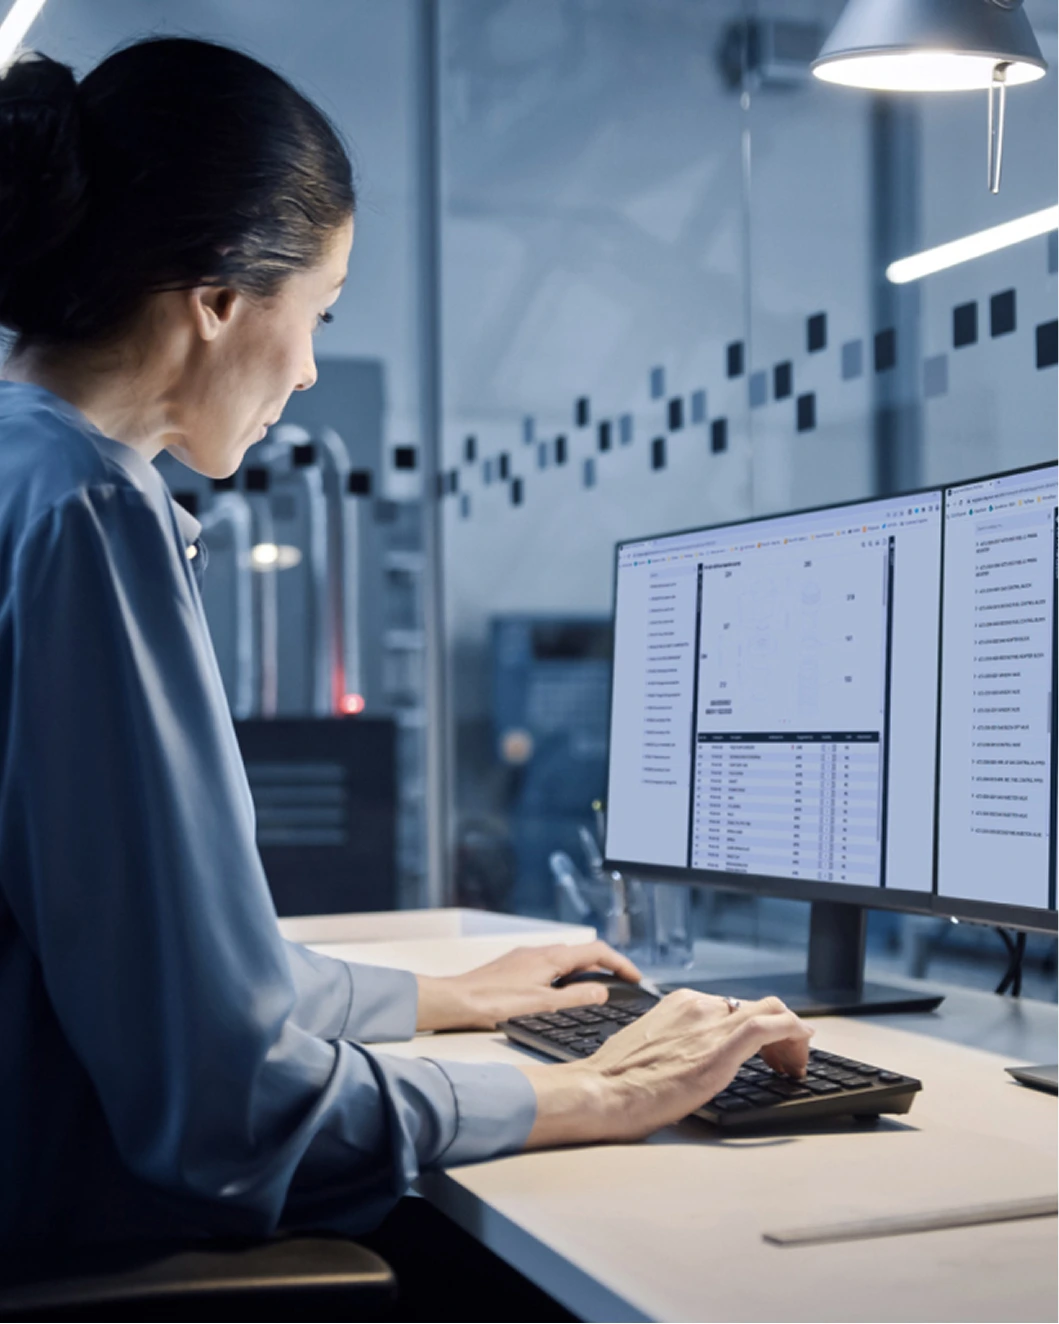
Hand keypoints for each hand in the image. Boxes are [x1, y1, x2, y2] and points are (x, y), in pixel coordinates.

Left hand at [415, 941, 642, 1031]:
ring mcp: (525, 958)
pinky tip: (560, 994)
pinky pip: (548, 965)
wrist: (456, 1001)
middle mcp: (539, 952)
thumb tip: (603, 991)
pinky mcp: (514, 967)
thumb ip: (577, 998)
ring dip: (584, 971)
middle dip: (605, 966)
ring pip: (564, 959)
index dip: (620, 963)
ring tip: (596, 992)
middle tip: (621, 984)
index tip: (635, 977)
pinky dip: (565, 975)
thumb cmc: (494, 1003)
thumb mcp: (544, 1005)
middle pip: (582, 953)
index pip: (597, 952)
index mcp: (551, 958)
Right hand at [520, 990, 812, 1147]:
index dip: (756, 1027)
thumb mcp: (649, 1047)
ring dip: (790, 1036)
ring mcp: (711, 1024)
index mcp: (680, 1004)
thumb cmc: (615, 1081)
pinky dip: (794, 1032)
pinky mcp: (721, 1048)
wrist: (600, 1092)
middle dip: (779, 1031)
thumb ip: (675, 1043)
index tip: (764, 1050)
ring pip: (771, 1012)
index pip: (733, 1006)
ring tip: (793, 1066)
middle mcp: (698, 1005)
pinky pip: (772, 1026)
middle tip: (783, 1062)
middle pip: (757, 1006)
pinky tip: (803, 1046)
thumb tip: (689, 1058)